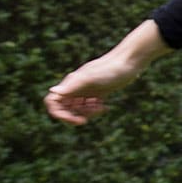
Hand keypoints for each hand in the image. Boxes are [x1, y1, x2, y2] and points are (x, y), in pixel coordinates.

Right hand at [45, 20, 169, 125]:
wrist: (128, 62)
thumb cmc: (109, 69)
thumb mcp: (91, 78)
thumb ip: (73, 85)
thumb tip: (53, 91)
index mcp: (70, 84)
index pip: (52, 101)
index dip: (58, 113)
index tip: (73, 119)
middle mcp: (76, 87)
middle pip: (64, 108)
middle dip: (73, 117)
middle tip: (85, 120)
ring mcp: (87, 90)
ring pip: (78, 109)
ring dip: (87, 114)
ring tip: (100, 108)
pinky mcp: (99, 92)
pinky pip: (90, 107)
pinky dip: (95, 110)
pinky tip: (105, 107)